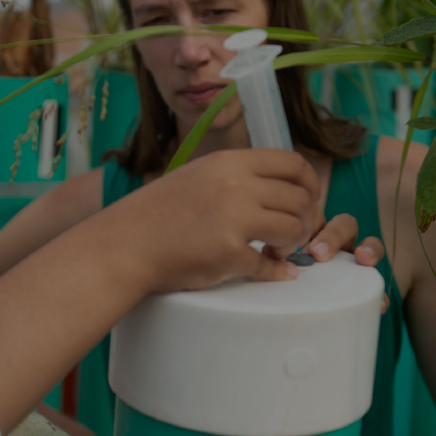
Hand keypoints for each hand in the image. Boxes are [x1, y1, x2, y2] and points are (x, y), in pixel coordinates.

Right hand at [110, 148, 320, 293]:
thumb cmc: (158, 213)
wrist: (125, 244)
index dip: (310, 184)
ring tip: (278, 251)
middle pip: (299, 198)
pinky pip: (270, 265)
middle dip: (304, 219)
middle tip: (290, 235)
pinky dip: (277, 272)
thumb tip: (282, 187)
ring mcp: (234, 219)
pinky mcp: (229, 253)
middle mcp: (236, 185)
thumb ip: (237, 176)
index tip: (308, 201)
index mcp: (229, 162)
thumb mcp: (198, 176)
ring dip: (293, 244)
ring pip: (293, 229)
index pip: (293, 164)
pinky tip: (275, 272)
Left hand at [264, 213, 389, 312]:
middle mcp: (337, 245)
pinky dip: (380, 294)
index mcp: (314, 234)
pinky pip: (378, 288)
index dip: (313, 224)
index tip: (300, 242)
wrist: (302, 316)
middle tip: (318, 253)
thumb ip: (274, 259)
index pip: (319, 217)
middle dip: (335, 235)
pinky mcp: (367, 288)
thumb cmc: (283, 280)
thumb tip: (264, 256)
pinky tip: (379, 303)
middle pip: (345, 225)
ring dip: (370, 249)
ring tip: (363, 259)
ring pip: (370, 246)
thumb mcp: (277, 267)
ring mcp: (354, 264)